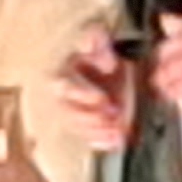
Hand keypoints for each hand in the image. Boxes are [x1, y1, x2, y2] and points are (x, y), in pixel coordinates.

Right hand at [57, 25, 140, 152]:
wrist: (106, 66)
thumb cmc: (98, 50)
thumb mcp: (98, 38)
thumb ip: (96, 39)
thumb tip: (97, 54)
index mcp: (62, 74)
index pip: (67, 87)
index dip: (84, 94)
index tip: (104, 99)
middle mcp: (63, 97)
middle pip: (70, 113)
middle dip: (91, 118)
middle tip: (114, 118)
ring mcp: (73, 114)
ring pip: (79, 128)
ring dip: (98, 133)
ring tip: (118, 133)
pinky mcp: (84, 126)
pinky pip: (88, 138)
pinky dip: (102, 143)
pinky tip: (116, 143)